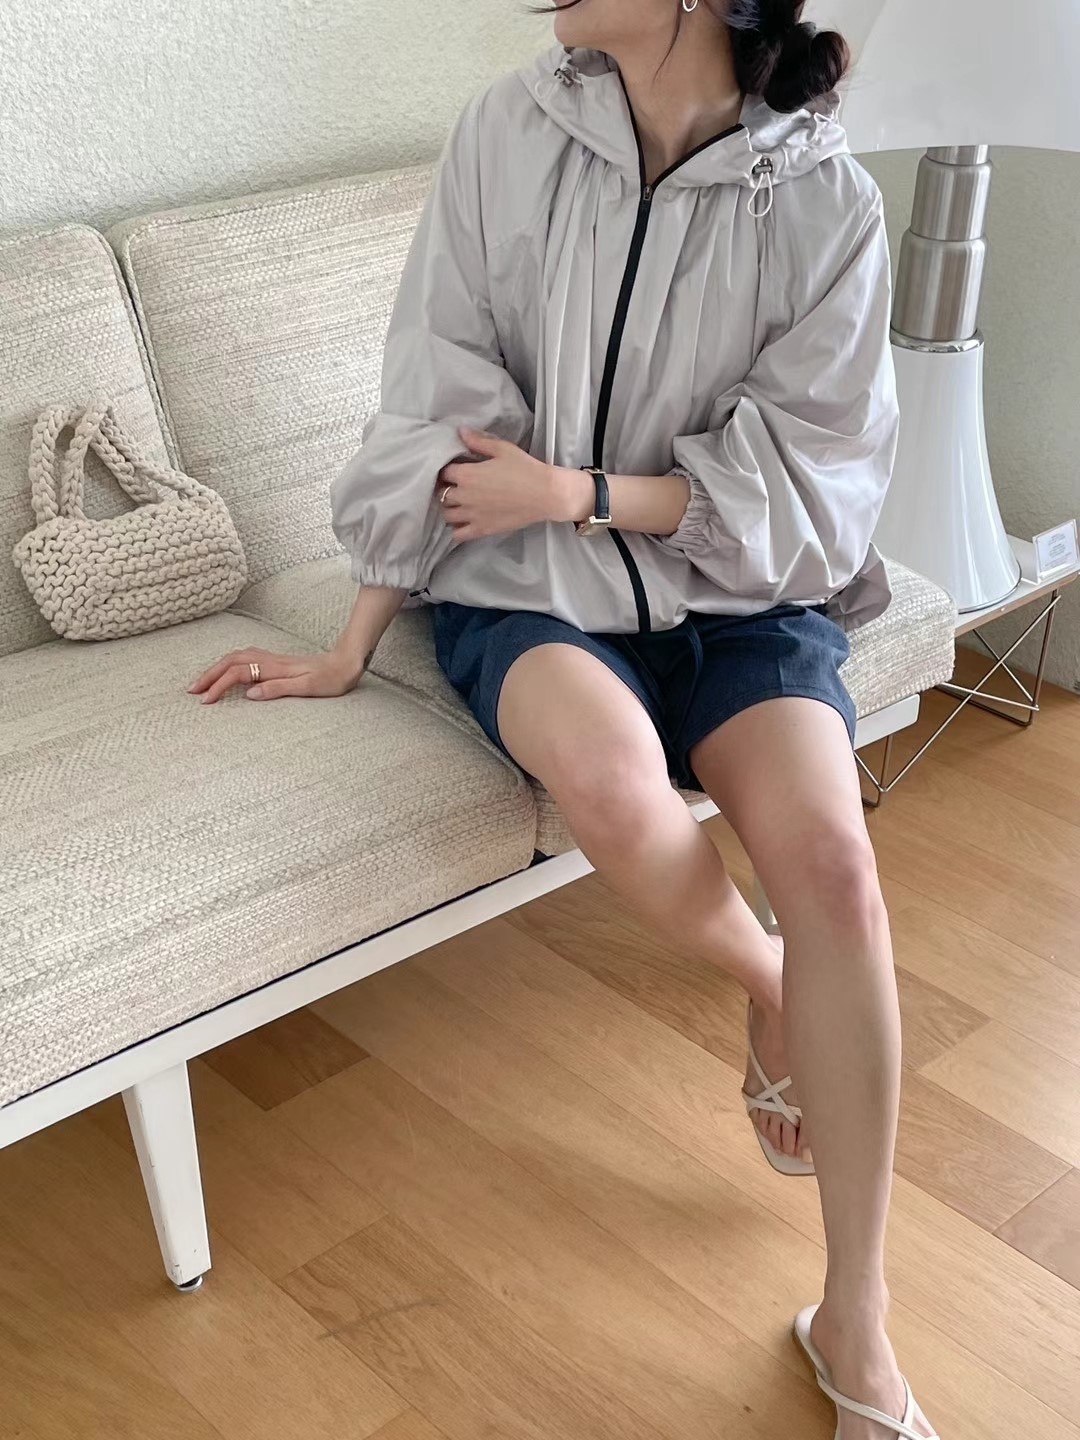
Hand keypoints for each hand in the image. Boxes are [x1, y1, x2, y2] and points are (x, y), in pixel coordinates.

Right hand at [188, 645, 367, 703]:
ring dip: (217, 668)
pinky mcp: (277, 661)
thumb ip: (278, 689)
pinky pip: (246, 659)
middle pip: (231, 661)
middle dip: (209, 675)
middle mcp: (271, 660)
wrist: (348, 662)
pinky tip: (227, 671)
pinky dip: (230, 664)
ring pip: (236, 658)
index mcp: (275, 667)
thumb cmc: (332, 679)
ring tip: (203, 682)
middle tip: (191, 691)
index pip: (238, 674)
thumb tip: (250, 694)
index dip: (219, 686)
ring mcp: (273, 659)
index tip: (206, 702)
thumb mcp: (308, 688)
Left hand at [439, 427, 590, 540]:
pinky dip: (456, 530)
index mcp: (467, 475)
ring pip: (446, 514)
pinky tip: (464, 522)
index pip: (443, 472)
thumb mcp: (502, 449)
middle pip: (442, 494)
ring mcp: (471, 515)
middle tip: (456, 486)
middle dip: (446, 489)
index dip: (447, 470)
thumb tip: (460, 432)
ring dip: (449, 508)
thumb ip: (478, 442)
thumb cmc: (526, 469)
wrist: (546, 494)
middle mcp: (464, 496)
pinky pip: (457, 535)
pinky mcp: (481, 530)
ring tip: (459, 504)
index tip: (454, 469)